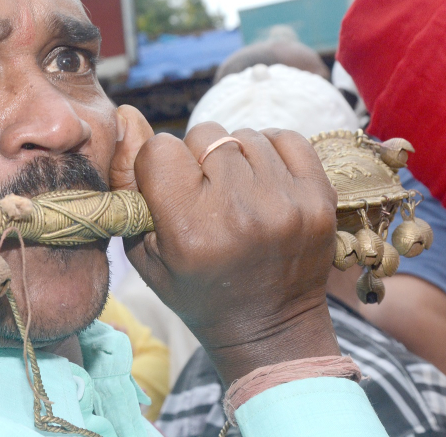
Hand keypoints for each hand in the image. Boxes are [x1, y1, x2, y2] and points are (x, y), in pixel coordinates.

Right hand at [110, 108, 339, 384]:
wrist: (270, 329)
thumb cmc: (198, 289)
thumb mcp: (144, 250)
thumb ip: (127, 183)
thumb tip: (128, 115)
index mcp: (192, 230)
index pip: (162, 148)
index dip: (160, 166)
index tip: (171, 192)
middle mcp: (241, 212)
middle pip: (205, 134)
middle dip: (199, 159)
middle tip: (207, 196)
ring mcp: (286, 203)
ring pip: (244, 134)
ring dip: (236, 156)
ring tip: (237, 193)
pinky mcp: (319, 197)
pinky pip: (286, 138)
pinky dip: (271, 152)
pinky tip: (264, 182)